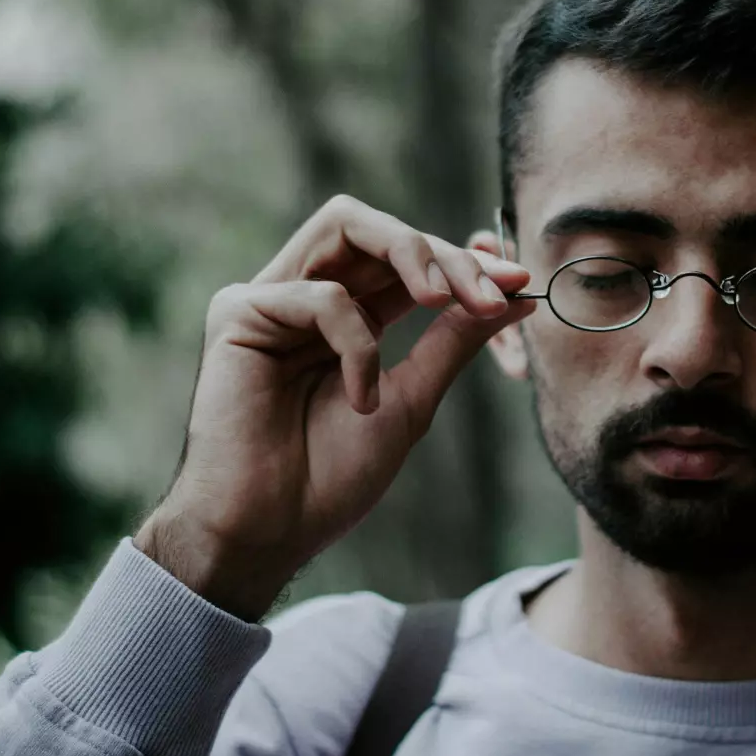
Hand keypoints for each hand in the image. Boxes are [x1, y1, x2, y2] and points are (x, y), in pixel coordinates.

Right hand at [135, 195, 534, 618]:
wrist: (272, 531)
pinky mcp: (237, 312)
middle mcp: (306, 298)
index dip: (462, 260)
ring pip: (345, 224)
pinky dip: (357, 344)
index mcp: (346, 319)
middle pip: (379, 231)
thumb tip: (517, 295)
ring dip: (409, 253)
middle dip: (444, 253)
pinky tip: (360, 398)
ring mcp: (270, 300)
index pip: (406, 260)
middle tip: (493, 291)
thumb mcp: (412, 400)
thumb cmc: (331, 478)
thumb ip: (455, 340)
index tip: (518, 283)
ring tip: (444, 300)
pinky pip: (320, 296)